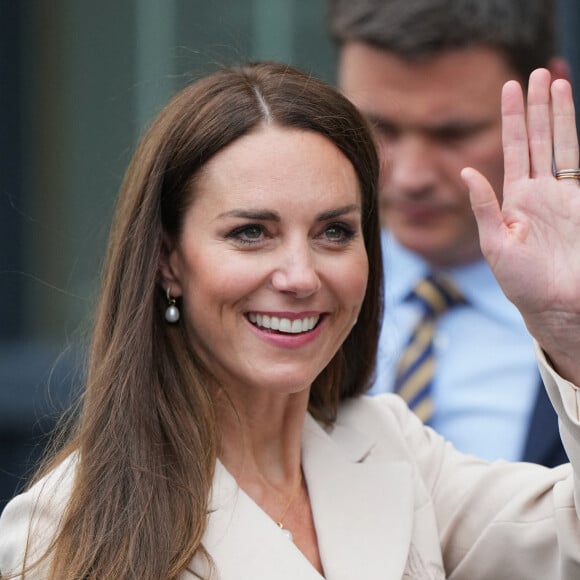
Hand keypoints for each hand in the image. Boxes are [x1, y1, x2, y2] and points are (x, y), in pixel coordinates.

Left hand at [461, 68, 579, 381]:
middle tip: (536, 72)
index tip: (510, 87)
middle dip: (537, 107)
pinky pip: (579, 162)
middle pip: (539, 139)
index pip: (515, 149)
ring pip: (562, 144)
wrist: (558, 305)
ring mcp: (565, 196)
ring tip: (556, 80)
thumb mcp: (496, 245)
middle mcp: (540, 192)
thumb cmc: (523, 283)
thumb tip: (466, 171)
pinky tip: (569, 115)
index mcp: (515, 200)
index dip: (513, 118)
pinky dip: (575, 137)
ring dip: (559, 113)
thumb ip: (484, 207)